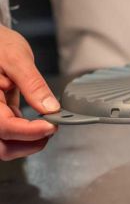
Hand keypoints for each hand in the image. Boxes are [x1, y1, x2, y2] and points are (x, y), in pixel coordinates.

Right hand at [0, 26, 59, 160]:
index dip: (29, 131)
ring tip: (46, 127)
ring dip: (28, 143)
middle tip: (51, 129)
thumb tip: (49, 107)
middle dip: (29, 143)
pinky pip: (8, 134)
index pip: (4, 127)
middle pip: (2, 145)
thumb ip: (33, 85)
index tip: (51, 126)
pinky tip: (38, 122)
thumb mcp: (16, 57)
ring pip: (4, 145)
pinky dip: (25, 134)